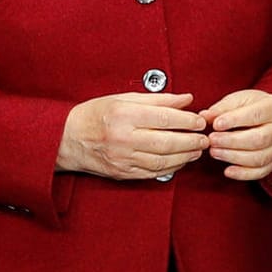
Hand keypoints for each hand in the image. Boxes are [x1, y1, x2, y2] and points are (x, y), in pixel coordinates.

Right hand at [57, 92, 208, 180]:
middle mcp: (124, 138)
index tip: (200, 120)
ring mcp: (123, 158)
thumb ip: (158, 99)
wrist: (67, 139)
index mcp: (124, 115)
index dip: (187, 120)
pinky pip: (153, 173)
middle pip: (167, 142)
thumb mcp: (124, 98)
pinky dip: (171, 168)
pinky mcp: (123, 173)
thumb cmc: (95, 115)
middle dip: (191, 141)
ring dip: (185, 156)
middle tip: (204, 138)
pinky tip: (180, 161)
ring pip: (163, 161)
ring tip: (196, 150)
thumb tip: (186, 99)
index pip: (164, 117)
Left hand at [202, 89, 271, 180]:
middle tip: (212, 140)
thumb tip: (204, 116)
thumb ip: (223, 107)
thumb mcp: (241, 99)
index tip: (216, 124)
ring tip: (214, 152)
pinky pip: (260, 172)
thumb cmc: (254, 106)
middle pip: (258, 139)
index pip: (255, 115)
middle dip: (232, 141)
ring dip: (233, 157)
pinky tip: (227, 171)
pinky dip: (243, 174)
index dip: (234, 120)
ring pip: (258, 158)